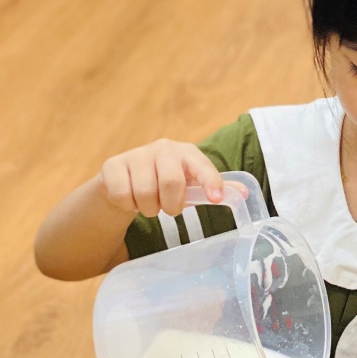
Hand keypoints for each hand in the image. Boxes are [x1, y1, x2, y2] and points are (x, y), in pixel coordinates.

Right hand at [99, 139, 227, 216]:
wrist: (124, 180)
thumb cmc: (165, 183)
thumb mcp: (191, 185)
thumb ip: (214, 189)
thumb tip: (244, 195)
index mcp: (187, 153)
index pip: (202, 166)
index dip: (211, 182)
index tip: (216, 198)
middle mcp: (163, 148)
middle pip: (171, 182)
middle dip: (171, 204)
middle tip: (169, 209)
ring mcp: (136, 154)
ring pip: (145, 192)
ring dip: (149, 208)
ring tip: (149, 204)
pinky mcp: (113, 165)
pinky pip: (122, 196)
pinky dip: (128, 206)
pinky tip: (130, 198)